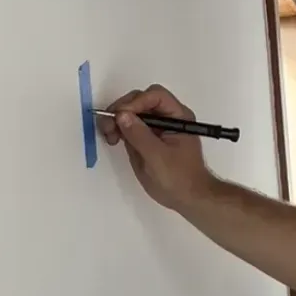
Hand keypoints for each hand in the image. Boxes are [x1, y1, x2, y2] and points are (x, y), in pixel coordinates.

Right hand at [100, 84, 214, 211]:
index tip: (120, 116)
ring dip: (117, 119)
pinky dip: (118, 129)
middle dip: (123, 109)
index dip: (136, 102)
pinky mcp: (145, 138)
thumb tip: (121, 115)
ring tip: (109, 135)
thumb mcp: (158, 157)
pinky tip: (112, 139)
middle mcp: (166, 117)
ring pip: (132, 111)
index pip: (155, 96)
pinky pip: (129, 126)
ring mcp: (155, 127)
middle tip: (109, 126)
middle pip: (141, 100)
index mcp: (177, 116)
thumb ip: (139, 135)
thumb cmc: (178, 178)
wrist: (187, 198)